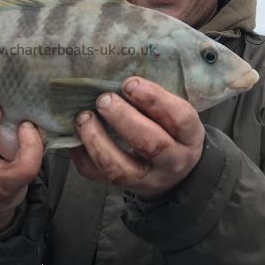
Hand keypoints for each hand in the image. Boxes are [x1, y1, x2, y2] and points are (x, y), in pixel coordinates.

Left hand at [70, 76, 203, 197]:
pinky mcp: (122, 187)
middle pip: (151, 144)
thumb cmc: (170, 132)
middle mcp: (172, 162)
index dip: (154, 99)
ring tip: (84, 118)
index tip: (130, 83)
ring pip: (120, 168)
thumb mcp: (174, 115)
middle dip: (123, 119)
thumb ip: (154, 100)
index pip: (179, 119)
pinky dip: (83, 155)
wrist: (172, 173)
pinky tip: (75, 137)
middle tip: (104, 99)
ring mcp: (146, 180)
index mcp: (189, 137)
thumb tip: (117, 78)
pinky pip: (97, 176)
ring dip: (97, 141)